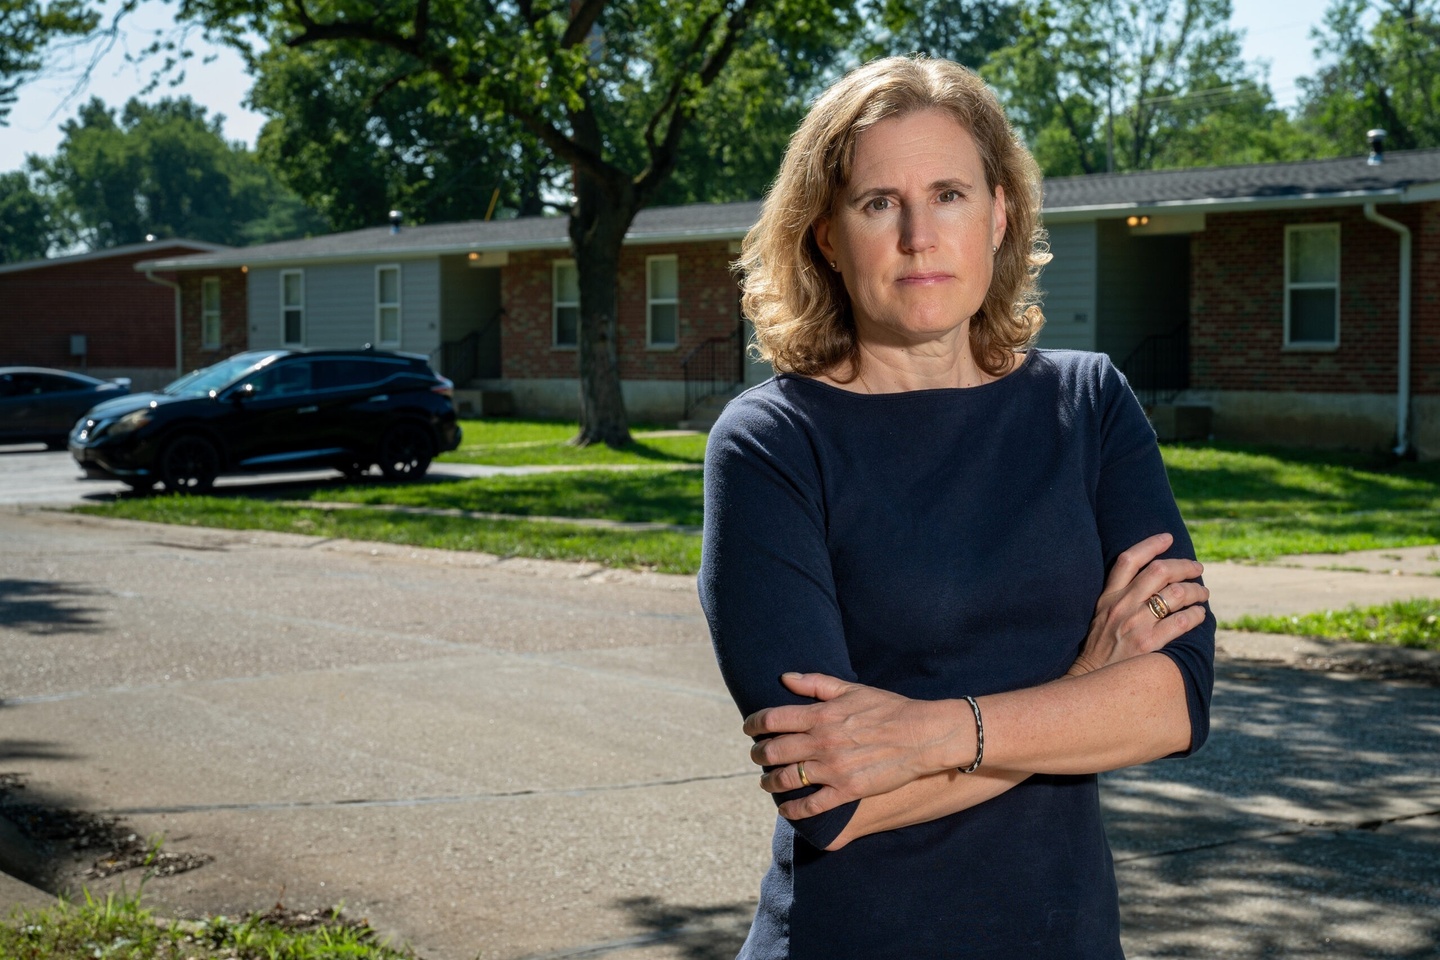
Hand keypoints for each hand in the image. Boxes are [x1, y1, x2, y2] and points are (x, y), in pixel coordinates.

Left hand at [742, 673, 967, 820]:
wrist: (921, 736)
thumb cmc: (888, 708)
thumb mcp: (851, 689)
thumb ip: (815, 683)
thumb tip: (784, 678)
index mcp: (820, 715)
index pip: (772, 719)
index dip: (754, 724)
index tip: (749, 729)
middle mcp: (821, 742)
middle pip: (773, 751)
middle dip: (758, 754)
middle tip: (756, 755)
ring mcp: (833, 768)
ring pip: (786, 779)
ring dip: (769, 782)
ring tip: (766, 781)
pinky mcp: (846, 791)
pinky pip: (811, 805)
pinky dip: (793, 810)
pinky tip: (786, 810)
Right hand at [1068, 532, 1207, 677]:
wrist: (1090, 684)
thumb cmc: (1099, 650)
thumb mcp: (1100, 616)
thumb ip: (1119, 597)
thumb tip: (1153, 581)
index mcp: (1108, 597)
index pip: (1129, 559)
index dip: (1150, 544)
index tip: (1168, 538)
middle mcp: (1121, 606)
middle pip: (1159, 571)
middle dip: (1184, 566)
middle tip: (1197, 568)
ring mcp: (1135, 624)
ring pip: (1176, 593)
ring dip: (1197, 590)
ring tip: (1203, 593)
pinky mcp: (1148, 644)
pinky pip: (1182, 621)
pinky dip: (1197, 614)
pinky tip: (1200, 615)